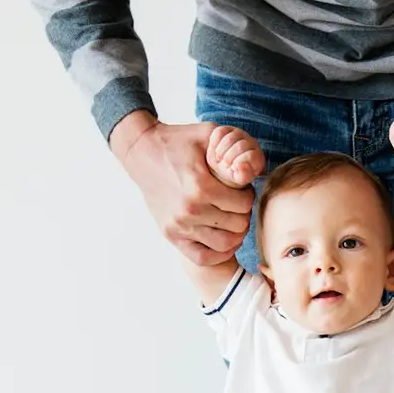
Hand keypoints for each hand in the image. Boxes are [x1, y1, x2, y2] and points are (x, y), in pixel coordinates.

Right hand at [110, 112, 257, 265]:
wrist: (142, 151)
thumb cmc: (179, 141)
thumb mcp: (209, 134)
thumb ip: (234, 149)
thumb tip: (251, 173)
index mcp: (200, 186)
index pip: (244, 203)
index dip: (248, 194)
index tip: (240, 188)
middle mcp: (189, 210)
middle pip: (238, 224)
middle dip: (242, 213)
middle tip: (235, 203)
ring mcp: (179, 226)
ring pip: (226, 244)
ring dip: (234, 233)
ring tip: (230, 219)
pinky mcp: (170, 235)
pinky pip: (203, 257)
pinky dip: (218, 253)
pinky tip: (221, 237)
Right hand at [205, 124, 265, 188]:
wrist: (223, 163)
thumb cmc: (234, 172)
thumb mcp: (239, 178)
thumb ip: (243, 176)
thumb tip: (241, 166)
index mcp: (258, 157)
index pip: (251, 156)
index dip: (239, 163)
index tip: (233, 168)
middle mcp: (252, 143)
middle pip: (240, 146)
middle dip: (229, 158)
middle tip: (225, 163)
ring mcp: (240, 134)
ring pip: (230, 138)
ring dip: (221, 150)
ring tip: (220, 157)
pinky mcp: (228, 129)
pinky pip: (220, 131)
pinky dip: (215, 142)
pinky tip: (216, 149)